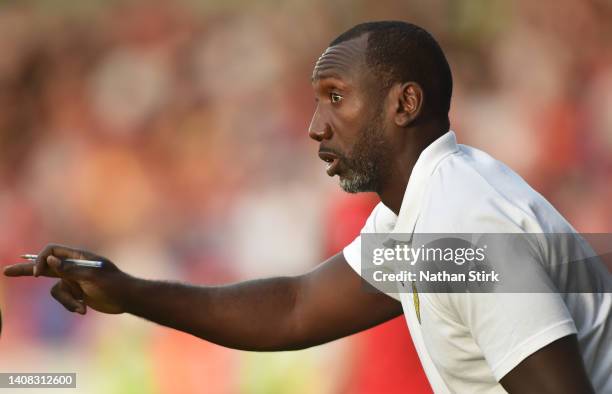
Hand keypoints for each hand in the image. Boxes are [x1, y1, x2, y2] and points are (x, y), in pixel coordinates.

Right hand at [4, 244, 128, 313]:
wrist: (127, 298)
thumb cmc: (113, 284)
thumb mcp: (92, 276)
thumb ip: (69, 269)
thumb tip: (49, 261)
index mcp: (78, 257)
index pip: (51, 252)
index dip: (40, 260)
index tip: (37, 274)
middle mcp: (73, 266)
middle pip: (45, 266)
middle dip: (27, 270)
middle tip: (6, 272)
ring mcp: (74, 280)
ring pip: (55, 290)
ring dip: (66, 300)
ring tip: (82, 305)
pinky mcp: (76, 292)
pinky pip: (62, 299)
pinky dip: (71, 305)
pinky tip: (85, 309)